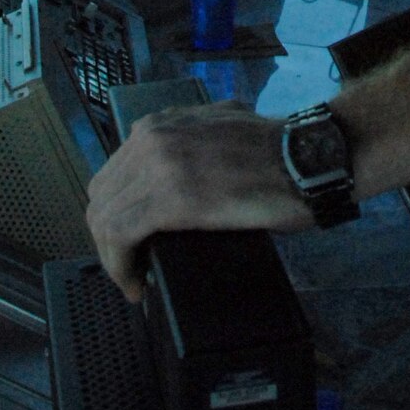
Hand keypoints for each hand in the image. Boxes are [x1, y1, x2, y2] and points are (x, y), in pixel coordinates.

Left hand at [86, 101, 312, 299]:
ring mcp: (159, 166)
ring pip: (105, 220)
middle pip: (101, 199)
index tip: (130, 244)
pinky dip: (120, 266)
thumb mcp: (218, 129)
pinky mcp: (172, 198)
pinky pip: (121, 236)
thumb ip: (186, 143)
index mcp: (158, 126)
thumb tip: (176, 175)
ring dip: (113, 258)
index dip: (113, 216)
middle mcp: (150, 139)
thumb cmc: (276, 149)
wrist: (308, 156)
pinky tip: (135, 284)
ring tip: (133, 280)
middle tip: (131, 267)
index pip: (110, 176)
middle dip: (108, 240)